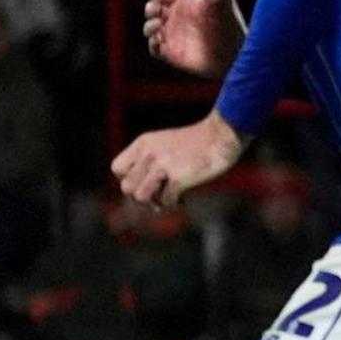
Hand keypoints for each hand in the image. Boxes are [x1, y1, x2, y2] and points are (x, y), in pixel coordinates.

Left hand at [113, 113, 245, 208]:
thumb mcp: (166, 144)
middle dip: (142, 197)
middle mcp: (149, 153)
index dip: (129, 180)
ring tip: (170, 201)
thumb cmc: (199, 142)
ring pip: (141, 197)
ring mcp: (163, 165)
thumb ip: (150, 160)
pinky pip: (166, 200)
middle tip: (159, 197)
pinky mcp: (178, 177)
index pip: (117, 169)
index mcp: (143, 143)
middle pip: (127, 187)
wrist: (223, 135)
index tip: (146, 182)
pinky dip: (174, 204)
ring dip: (155, 204)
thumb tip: (141, 193)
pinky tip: (184, 200)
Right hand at [143, 0, 246, 77]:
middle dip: (150, 8)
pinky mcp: (172, 52)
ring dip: (149, 25)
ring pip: (149, 27)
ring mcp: (173, 35)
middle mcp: (177, 17)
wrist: (237, 53)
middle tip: (158, 11)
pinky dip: (152, 43)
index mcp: (185, 1)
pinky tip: (160, 40)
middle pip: (150, 7)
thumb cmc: (231, 24)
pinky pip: (153, 48)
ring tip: (158, 25)